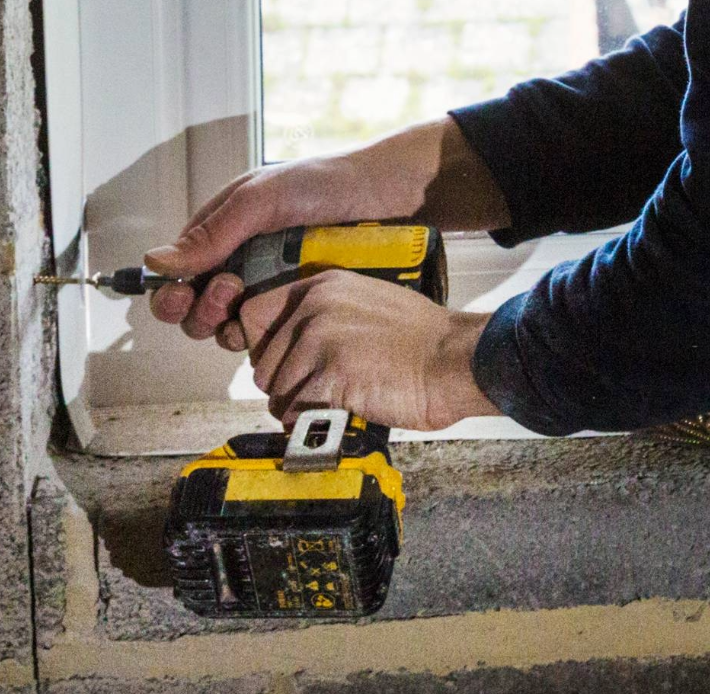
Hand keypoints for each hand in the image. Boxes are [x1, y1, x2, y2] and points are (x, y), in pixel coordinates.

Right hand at [144, 119, 508, 351]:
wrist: (394, 194)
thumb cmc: (330, 182)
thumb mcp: (266, 196)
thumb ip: (215, 231)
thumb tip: (156, 262)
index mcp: (225, 230)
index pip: (177, 274)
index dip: (172, 293)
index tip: (183, 297)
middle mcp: (243, 261)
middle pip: (198, 309)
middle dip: (202, 312)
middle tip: (228, 295)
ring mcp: (272, 285)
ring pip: (232, 326)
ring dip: (231, 326)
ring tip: (253, 306)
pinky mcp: (301, 303)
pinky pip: (272, 331)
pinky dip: (266, 334)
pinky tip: (279, 323)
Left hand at [240, 269, 497, 430]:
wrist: (454, 359)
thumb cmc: (422, 340)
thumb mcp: (368, 303)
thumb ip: (325, 313)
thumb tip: (289, 343)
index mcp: (323, 286)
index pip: (254, 315)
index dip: (264, 347)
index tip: (281, 364)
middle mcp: (315, 307)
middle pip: (262, 363)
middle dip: (286, 384)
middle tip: (322, 389)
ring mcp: (320, 339)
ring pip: (275, 391)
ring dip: (299, 406)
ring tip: (335, 401)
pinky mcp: (329, 375)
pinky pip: (292, 412)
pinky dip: (310, 423)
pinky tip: (338, 413)